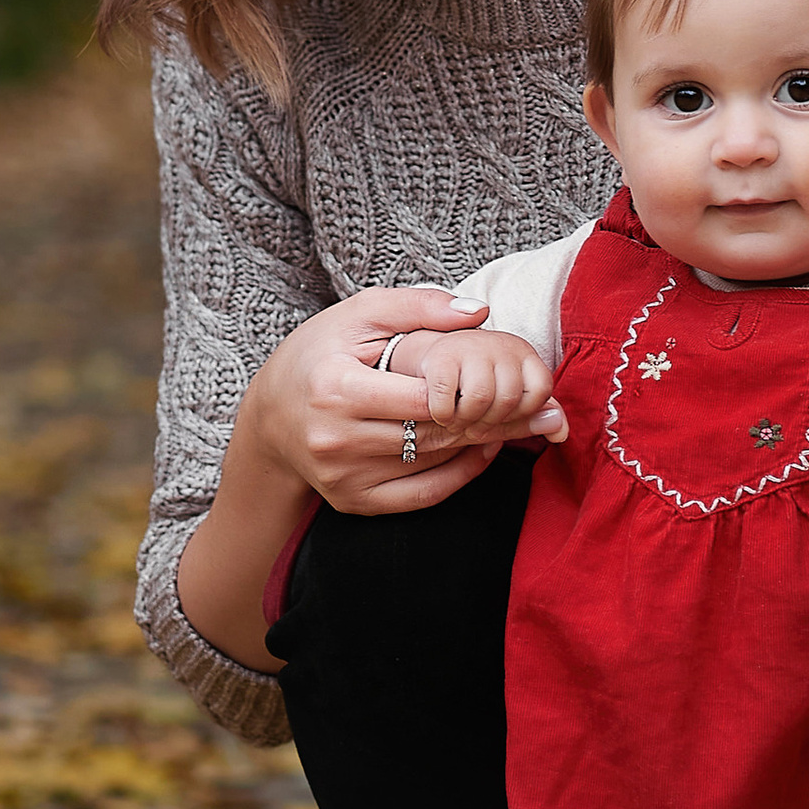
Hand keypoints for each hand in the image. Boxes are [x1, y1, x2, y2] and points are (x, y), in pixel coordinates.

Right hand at [241, 288, 534, 517]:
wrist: (271, 416)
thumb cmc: (319, 354)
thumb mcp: (359, 314)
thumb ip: (419, 307)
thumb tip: (479, 313)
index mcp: (337, 389)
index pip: (426, 397)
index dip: (472, 389)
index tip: (509, 376)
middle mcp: (336, 440)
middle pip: (434, 434)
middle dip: (490, 420)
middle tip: (537, 407)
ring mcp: (342, 477)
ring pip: (433, 463)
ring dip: (480, 444)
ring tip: (518, 422)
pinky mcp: (352, 502)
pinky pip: (420, 495)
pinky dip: (459, 476)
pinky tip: (483, 449)